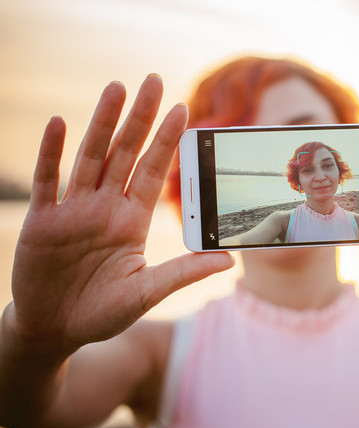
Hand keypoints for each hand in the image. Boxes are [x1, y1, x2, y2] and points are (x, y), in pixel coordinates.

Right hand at [8, 75, 232, 352]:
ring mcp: (73, 210)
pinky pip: (48, 181)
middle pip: (125, 153)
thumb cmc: (103, 312)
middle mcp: (105, 207)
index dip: (166, 140)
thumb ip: (182, 273)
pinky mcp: (43, 221)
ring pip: (91, 157)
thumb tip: (228, 259)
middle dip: (139, 117)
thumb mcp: (147, 293)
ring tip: (116, 87)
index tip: (183, 108)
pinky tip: (59, 123)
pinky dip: (51, 152)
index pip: (153, 171)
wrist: (55, 330)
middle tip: (154, 79)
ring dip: (102, 123)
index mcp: (132, 220)